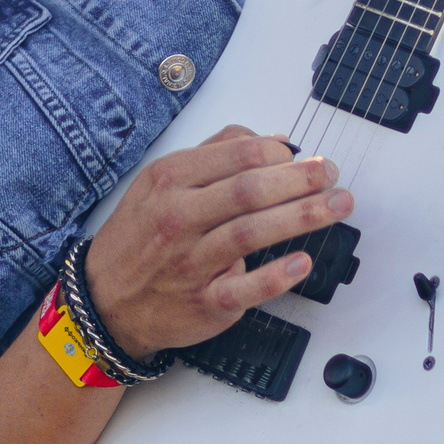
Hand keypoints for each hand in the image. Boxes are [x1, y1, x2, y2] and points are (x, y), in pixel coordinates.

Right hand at [85, 126, 352, 360]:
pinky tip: (302, 263)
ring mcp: (191, 263)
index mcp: (170, 180)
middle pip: (249, 191)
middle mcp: (179, 218)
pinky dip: (274, 277)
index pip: (237, 155)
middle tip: (331, 176)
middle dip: (299, 180)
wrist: (106, 301)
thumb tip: (274, 141)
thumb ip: (217, 155)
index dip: (281, 154)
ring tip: (337, 206)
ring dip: (301, 217)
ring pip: (251, 233)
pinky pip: (243, 289)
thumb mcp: (161, 182)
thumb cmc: (142, 236)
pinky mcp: (204, 302)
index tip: (306, 158)